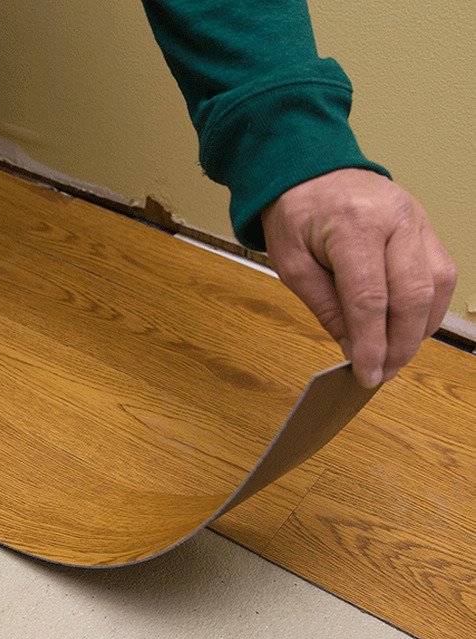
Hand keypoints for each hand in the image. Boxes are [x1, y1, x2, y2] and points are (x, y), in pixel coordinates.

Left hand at [261, 169, 456, 387]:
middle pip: (412, 294)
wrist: (309, 168)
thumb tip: (355, 348)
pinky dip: (430, 306)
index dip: (372, 344)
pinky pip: (441, 272)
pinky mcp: (426, 225)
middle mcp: (395, 218)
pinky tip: (410, 327)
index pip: (370, 299)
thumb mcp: (292, 265)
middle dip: (400, 343)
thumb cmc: (294, 214)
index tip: (368, 375)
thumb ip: (326, 307)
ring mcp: (417, 219)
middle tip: (384, 373)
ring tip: (395, 355)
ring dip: (420, 328)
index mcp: (353, 225)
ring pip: (437, 285)